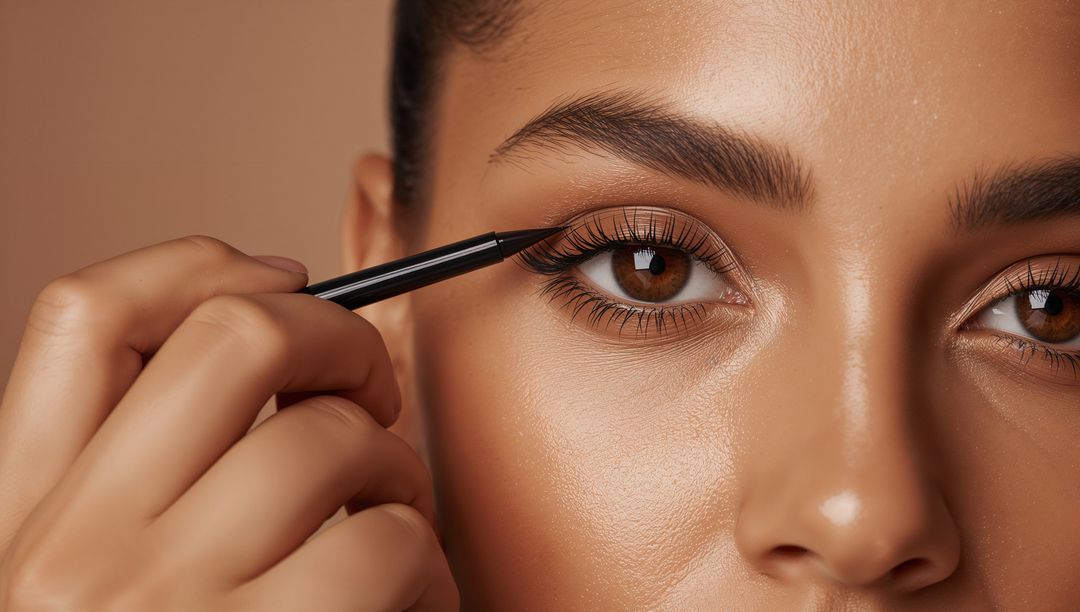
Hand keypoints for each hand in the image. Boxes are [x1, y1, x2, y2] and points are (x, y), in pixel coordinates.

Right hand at [0, 236, 457, 610]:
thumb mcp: (106, 575)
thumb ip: (155, 465)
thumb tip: (275, 312)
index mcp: (22, 518)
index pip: (83, 315)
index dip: (198, 261)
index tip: (283, 276)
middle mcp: (73, 551)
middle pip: (235, 336)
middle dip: (339, 336)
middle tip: (369, 389)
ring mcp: (166, 604)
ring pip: (331, 438)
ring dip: (393, 467)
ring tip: (386, 518)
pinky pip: (387, 542)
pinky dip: (423, 562)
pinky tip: (404, 603)